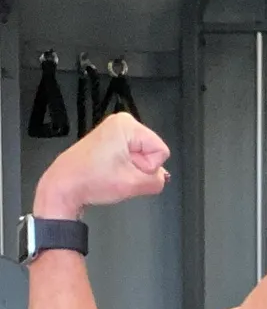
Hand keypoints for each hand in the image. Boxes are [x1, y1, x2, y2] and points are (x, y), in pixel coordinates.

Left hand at [33, 114, 170, 218]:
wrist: (64, 186)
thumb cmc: (90, 180)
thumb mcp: (134, 184)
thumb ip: (158, 181)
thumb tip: (161, 178)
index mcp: (127, 125)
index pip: (161, 151)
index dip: (148, 167)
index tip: (128, 171)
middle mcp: (121, 123)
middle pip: (151, 151)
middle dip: (140, 168)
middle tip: (120, 174)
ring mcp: (113, 131)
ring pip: (141, 156)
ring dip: (131, 169)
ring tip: (112, 173)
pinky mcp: (108, 141)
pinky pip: (130, 156)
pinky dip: (123, 168)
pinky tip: (109, 172)